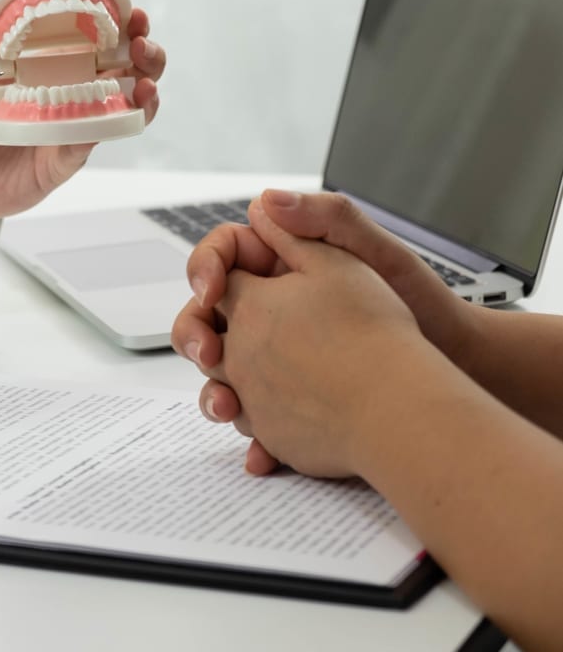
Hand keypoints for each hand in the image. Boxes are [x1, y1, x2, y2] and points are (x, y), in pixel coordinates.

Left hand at [0, 12, 165, 230]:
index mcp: (53, 65)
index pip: (99, 38)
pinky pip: (90, 144)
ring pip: (124, 108)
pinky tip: (107, 121)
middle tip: (141, 45)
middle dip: (146, 55)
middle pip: (127, 70)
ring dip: (143, 94)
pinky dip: (102, 131)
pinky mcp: (64, 161)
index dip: (124, 24)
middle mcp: (72, 94)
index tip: (134, 14)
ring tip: (145, 85)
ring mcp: (73, 127)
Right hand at [193, 201, 424, 477]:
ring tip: (227, 409)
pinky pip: (258, 414)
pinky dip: (256, 435)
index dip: (206, 270)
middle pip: (208, 317)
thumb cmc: (423, 304)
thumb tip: (265, 200)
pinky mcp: (288, 397)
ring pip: (224, 370)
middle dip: (196, 337)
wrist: (456, 364)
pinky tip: (261, 452)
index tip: (211, 292)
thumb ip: (326, 221)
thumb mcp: (377, 254)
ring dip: (215, 392)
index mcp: (284, 266)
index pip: (224, 257)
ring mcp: (276, 357)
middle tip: (210, 356)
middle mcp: (273, 309)